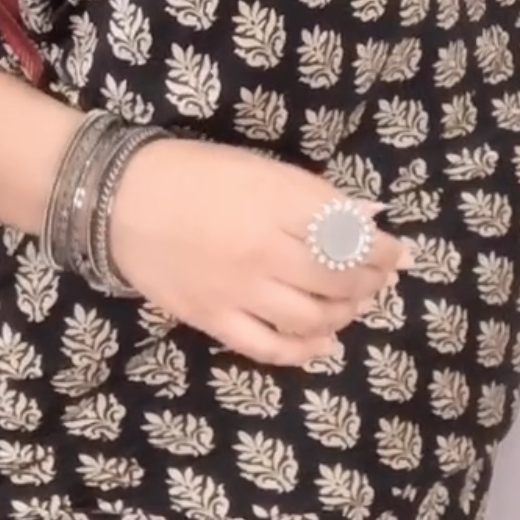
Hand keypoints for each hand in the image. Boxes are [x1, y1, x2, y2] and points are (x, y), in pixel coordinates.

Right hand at [111, 139, 411, 366]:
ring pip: (312, 318)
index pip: (348, 233)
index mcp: (276, 202)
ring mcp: (238, 291)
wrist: (120, 200)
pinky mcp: (214, 320)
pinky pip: (269, 349)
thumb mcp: (259, 168)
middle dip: (369, 282)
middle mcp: (263, 250)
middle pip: (336, 279)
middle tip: (378, 279)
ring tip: (351, 305)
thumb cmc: (194, 173)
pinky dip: (304, 351)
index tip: (399, 253)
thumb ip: (313, 195)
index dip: (381, 248)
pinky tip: (323, 343)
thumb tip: (366, 215)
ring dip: (344, 314)